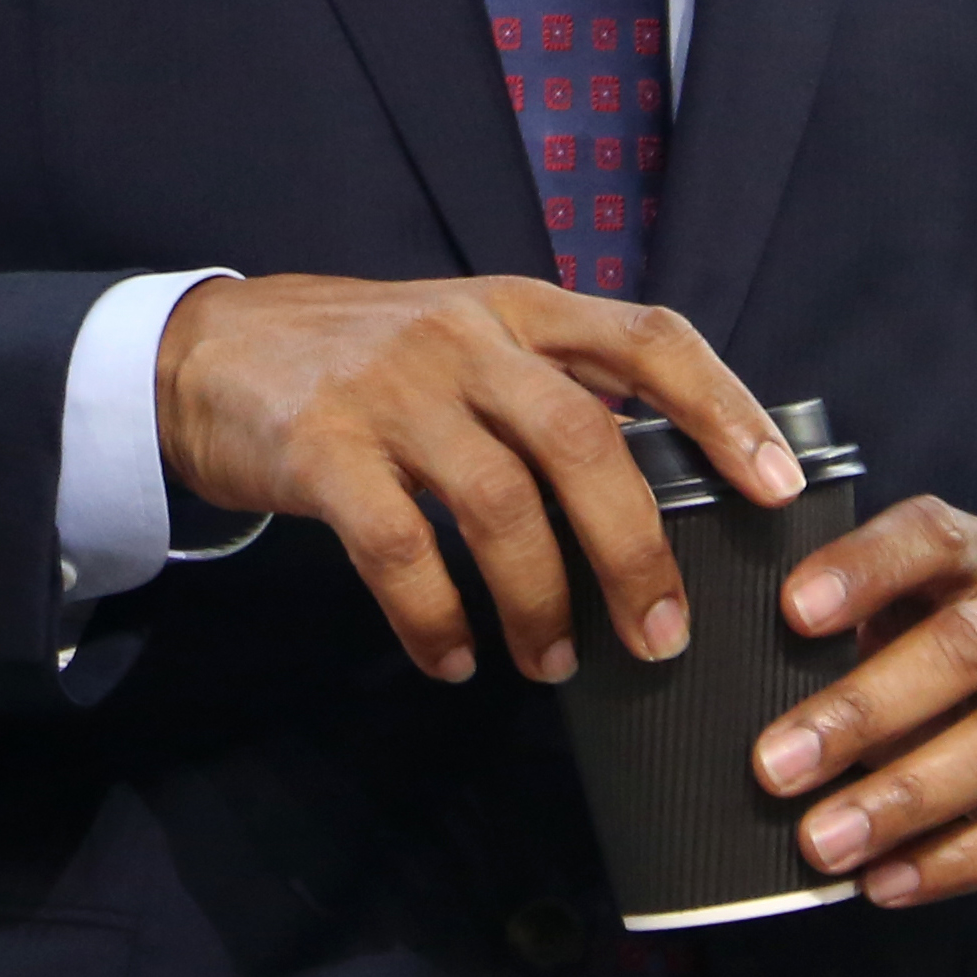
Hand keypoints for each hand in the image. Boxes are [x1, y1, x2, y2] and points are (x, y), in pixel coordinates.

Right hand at [154, 276, 809, 687]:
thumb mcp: (460, 337)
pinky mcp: (323, 448)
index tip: (778, 486)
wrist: (199, 349)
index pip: (646, 338)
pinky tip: (452, 658)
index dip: (723, 408)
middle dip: (637, 554)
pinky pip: (401, 553)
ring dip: (540, 605)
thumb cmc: (352, 360)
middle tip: (660, 639)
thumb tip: (660, 492)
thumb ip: (546, 388)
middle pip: (585, 445)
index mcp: (515, 309)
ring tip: (552, 668)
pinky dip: (437, 621)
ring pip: (501, 508)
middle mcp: (462, 338)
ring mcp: (390, 390)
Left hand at [750, 498, 976, 904]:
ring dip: (905, 799)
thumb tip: (725, 689)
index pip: (929, 537)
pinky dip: (956, 860)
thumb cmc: (933, 646)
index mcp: (974, 558)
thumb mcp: (895, 610)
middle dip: (861, 712)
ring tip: (820, 842)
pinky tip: (885, 882)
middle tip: (773, 767)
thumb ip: (829, 632)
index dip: (863, 568)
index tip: (790, 610)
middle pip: (962, 650)